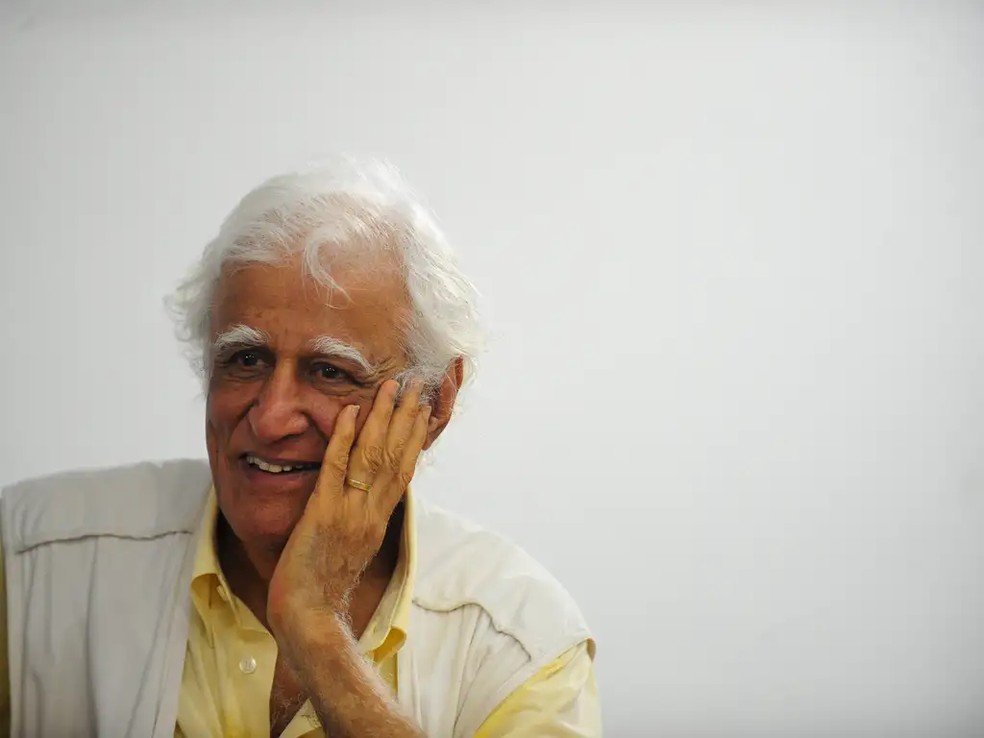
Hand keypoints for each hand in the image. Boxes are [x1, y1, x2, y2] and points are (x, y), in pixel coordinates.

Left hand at [266, 377, 430, 637]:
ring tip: (391, 387)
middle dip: (406, 417)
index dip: (413, 436)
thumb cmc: (323, 589)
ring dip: (382, 418)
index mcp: (378, 520)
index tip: (422, 407)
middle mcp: (370, 512)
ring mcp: (349, 512)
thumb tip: (365, 501)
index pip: (403, 469)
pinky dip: (343, 439)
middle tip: (415, 384)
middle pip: (394, 456)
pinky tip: (349, 413)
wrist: (308, 618)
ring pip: (371, 457)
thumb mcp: (351, 550)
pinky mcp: (322, 514)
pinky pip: (335, 469)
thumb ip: (360, 521)